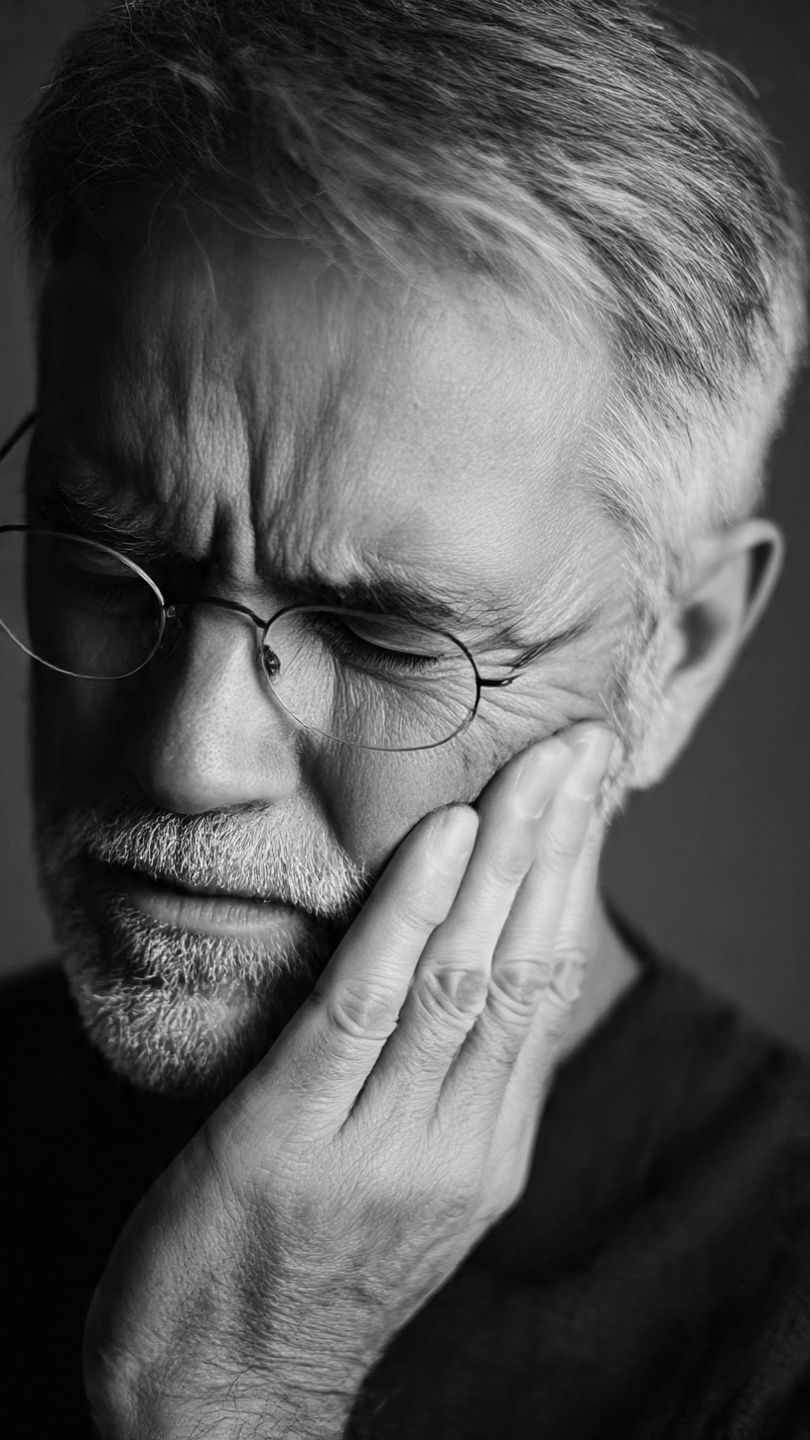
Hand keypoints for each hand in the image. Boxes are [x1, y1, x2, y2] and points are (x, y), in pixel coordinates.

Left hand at [84, 722, 615, 1439]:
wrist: (218, 1404)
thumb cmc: (303, 1274)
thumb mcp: (405, 1184)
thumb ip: (443, 1083)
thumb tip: (465, 965)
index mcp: (487, 1149)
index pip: (544, 986)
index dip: (572, 880)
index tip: (589, 791)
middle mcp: (455, 1146)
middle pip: (522, 967)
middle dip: (558, 846)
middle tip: (583, 746)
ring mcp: (380, 1147)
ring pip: (462, 975)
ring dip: (504, 860)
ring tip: (535, 768)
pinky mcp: (292, 1140)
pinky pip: (363, 1011)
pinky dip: (407, 919)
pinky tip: (441, 845)